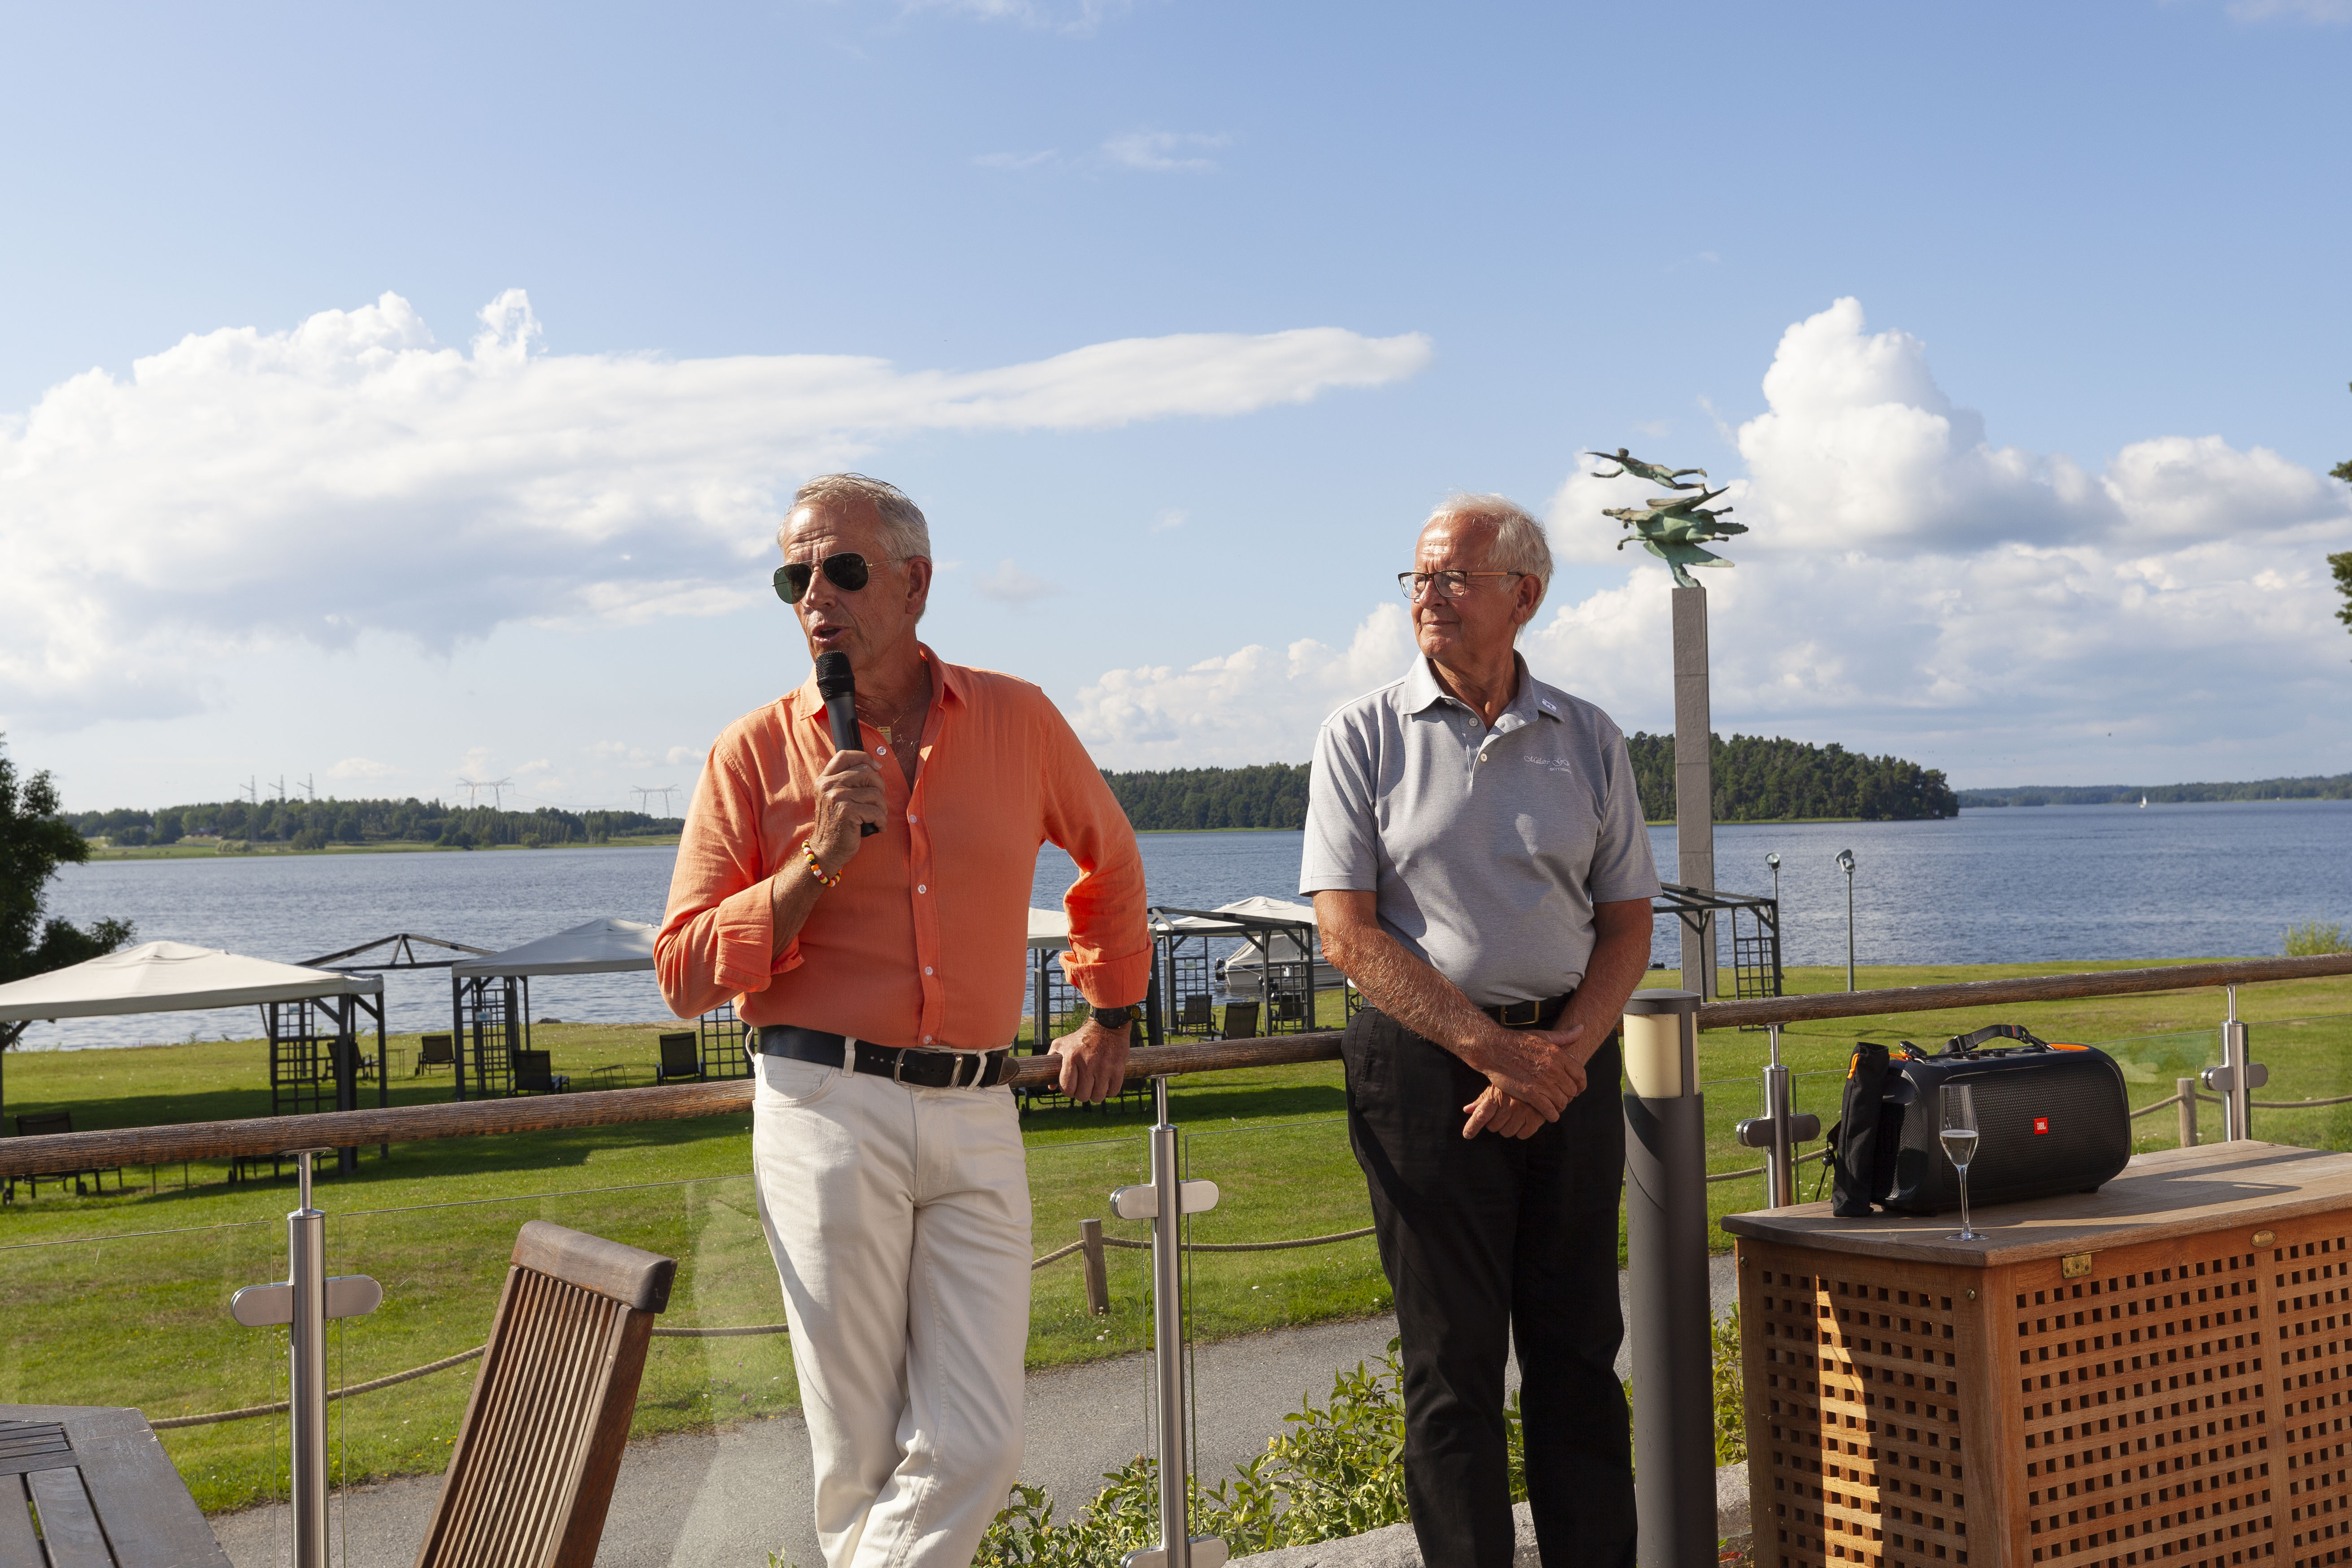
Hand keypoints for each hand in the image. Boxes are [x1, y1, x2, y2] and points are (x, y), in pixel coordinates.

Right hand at [809, 748, 887, 867]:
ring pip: (875, 793)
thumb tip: (874, 766)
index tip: (877, 767)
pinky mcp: (846, 811)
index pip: (845, 755)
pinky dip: (881, 821)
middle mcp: (828, 785)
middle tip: (877, 802)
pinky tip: (877, 827)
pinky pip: (876, 811)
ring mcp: (836, 797)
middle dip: (879, 787)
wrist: (826, 850)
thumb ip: (847, 781)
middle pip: (866, 772)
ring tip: (875, 818)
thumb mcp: (835, 798)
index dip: (864, 757)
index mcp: (824, 779)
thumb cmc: (836, 824)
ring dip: (881, 808)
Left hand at [1047, 1017, 1131, 1103]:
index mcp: (1072, 1057)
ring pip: (1098, 1096)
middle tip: (1084, 1086)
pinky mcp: (1118, 1068)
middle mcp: (1088, 1063)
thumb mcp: (1062, 1043)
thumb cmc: (1082, 1036)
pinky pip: (1113, 1091)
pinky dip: (1109, 1091)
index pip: (1067, 1088)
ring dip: (1096, 1094)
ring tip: (1095, 1085)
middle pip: (1083, 1095)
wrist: (1107, 1024)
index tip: (1072, 1086)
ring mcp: (1104, 1067)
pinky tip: (1106, 1083)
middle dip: (1082, 1094)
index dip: (1068, 1091)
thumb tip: (1051, 1086)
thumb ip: (1052, 1061)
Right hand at [1461, 1021, 1586, 1120]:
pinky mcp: (1530, 1093)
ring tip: (1554, 1106)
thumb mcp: (1542, 1035)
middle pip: (1572, 1090)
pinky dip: (1551, 1115)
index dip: (1581, 1085)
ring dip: (1559, 1106)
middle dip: (1568, 1096)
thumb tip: (1582, 1028)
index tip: (1577, 1089)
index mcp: (1557, 1054)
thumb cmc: (1517, 1041)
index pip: (1580, 1074)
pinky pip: (1548, 1110)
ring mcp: (1542, 1082)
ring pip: (1562, 1102)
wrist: (1493, 1048)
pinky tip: (1549, 1115)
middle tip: (1561, 1097)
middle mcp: (1553, 1068)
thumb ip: (1564, 1035)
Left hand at [1462, 1086, 1545, 1139]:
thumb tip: (1467, 1110)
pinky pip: (1522, 1135)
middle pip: (1493, 1127)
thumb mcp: (1496, 1087)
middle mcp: (1508, 1104)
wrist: (1540, 1077)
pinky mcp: (1535, 1118)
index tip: (1467, 1134)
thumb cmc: (1515, 1084)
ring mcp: (1523, 1112)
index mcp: (1496, 1096)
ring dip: (1509, 1127)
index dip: (1472, 1126)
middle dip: (1496, 1122)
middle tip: (1504, 1112)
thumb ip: (1482, 1100)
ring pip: (1507, 1132)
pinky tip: (1525, 1119)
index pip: (1481, 1114)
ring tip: (1515, 1114)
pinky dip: (1523, 1131)